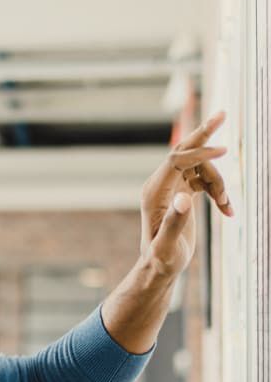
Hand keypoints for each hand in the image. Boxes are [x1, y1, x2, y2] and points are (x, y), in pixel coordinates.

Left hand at [139, 111, 230, 277]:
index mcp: (153, 192)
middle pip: (183, 151)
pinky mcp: (181, 194)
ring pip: (201, 168)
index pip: (176, 160)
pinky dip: (218, 191)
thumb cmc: (161, 260)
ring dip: (219, 182)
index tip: (226, 151)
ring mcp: (171, 188)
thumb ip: (174, 223)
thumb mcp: (167, 246)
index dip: (200, 152)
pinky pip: (204, 180)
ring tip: (227, 206)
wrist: (159, 268)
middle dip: (204, 134)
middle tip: (223, 113)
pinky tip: (228, 210)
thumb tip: (184, 199)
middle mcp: (160, 186)